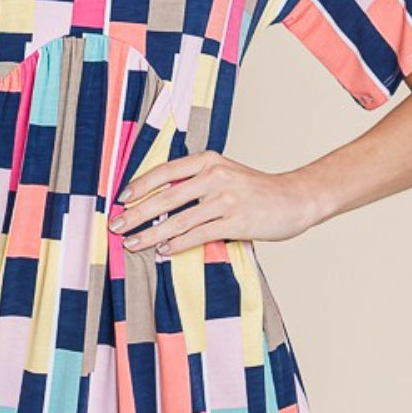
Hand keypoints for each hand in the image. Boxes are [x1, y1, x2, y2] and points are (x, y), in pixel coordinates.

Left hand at [109, 150, 319, 255]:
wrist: (295, 199)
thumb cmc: (255, 190)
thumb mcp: (225, 173)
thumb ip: (196, 181)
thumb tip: (157, 200)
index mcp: (209, 160)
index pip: (165, 172)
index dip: (139, 186)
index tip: (120, 200)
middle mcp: (215, 176)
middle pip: (166, 197)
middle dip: (136, 214)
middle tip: (116, 227)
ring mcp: (226, 199)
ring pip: (178, 220)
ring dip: (151, 234)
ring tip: (133, 244)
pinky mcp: (236, 221)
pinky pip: (198, 235)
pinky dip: (177, 245)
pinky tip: (162, 252)